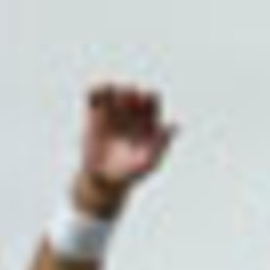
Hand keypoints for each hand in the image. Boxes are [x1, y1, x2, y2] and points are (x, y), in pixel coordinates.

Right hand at [74, 84, 176, 215]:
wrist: (104, 181)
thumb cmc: (130, 174)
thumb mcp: (148, 162)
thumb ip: (161, 144)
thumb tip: (175, 124)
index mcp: (148, 121)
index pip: (152, 98)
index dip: (148, 98)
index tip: (141, 107)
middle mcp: (132, 113)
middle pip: (133, 91)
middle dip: (130, 94)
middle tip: (124, 106)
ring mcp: (113, 112)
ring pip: (115, 89)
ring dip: (112, 90)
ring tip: (108, 102)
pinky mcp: (95, 113)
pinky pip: (95, 93)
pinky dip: (95, 89)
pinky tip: (94, 99)